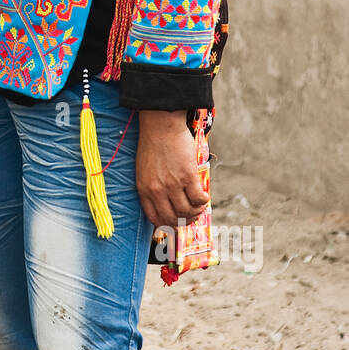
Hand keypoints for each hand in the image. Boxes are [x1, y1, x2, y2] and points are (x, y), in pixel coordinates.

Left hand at [135, 109, 208, 227]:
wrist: (160, 124)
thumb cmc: (153, 144)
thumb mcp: (144, 169)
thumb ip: (151, 185)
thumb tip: (165, 200)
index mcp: (144, 189)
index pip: (154, 218)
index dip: (167, 224)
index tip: (175, 223)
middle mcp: (157, 190)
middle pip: (172, 218)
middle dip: (184, 221)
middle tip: (192, 216)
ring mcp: (172, 184)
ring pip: (187, 211)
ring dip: (196, 212)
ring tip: (199, 206)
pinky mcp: (187, 176)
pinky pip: (198, 199)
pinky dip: (204, 201)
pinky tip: (205, 196)